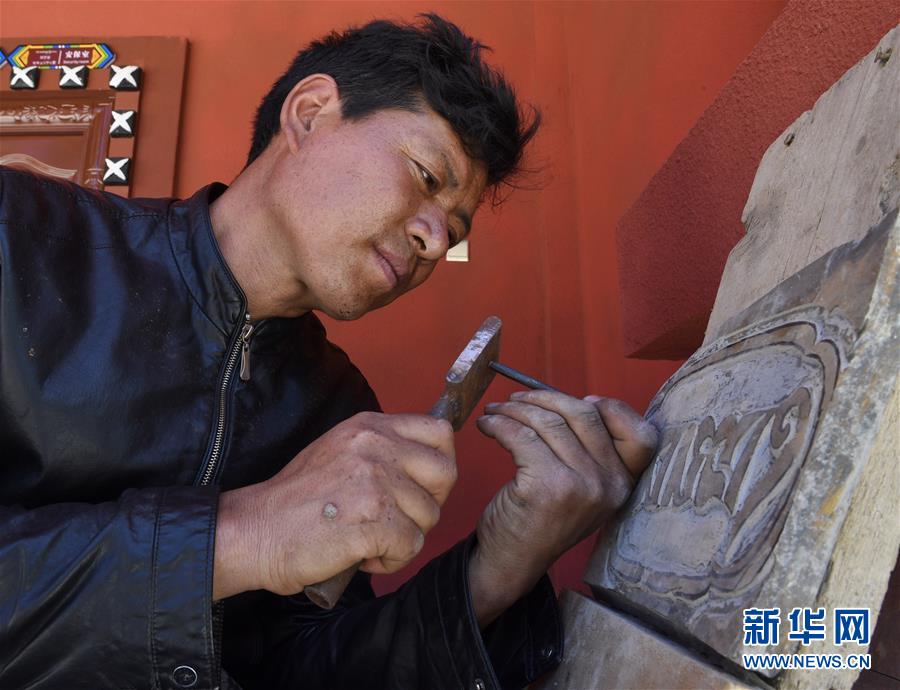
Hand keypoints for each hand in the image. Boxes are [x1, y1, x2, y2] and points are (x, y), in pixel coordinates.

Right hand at [213, 411, 456, 598]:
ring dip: (405, 537)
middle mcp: (376, 446)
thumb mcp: (341, 451)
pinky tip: (362, 555)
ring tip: (369, 539)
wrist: (254, 530)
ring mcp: (375, 481)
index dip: (438, 466)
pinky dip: (391, 561)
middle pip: (446, 473)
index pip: (440, 433)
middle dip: (429, 504)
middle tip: (398, 520)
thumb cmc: (296, 501)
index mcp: (370, 426)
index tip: (418, 488)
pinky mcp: (373, 520)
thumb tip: (425, 466)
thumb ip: (382, 450)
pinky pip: (411, 547)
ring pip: (430, 516)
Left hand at [469, 391, 657, 624]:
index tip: (580, 399)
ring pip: (548, 422)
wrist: (512, 562)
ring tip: (495, 413)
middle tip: (515, 401)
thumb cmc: (541, 519)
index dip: (614, 409)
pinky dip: (499, 425)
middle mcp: (609, 485)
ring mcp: (581, 486)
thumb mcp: (583, 490)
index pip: (640, 435)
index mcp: (623, 484)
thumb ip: (591, 453)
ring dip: (513, 410)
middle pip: (584, 415)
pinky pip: (520, 436)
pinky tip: (487, 427)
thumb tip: (583, 401)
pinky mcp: (547, 486)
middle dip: (544, 399)